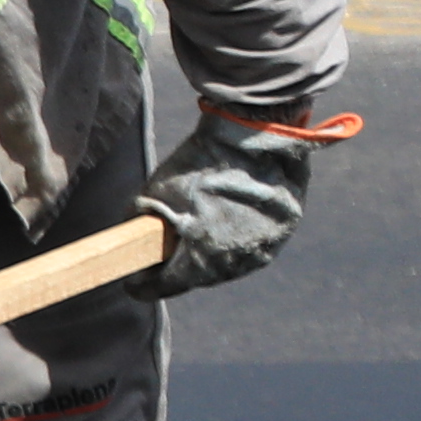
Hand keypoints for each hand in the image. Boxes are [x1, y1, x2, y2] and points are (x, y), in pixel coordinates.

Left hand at [132, 108, 353, 298]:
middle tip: (169, 255)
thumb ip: (141, 226)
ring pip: (231, 262)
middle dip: (182, 267)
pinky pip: (256, 241)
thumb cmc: (198, 165)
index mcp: (200, 260)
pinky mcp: (286, 227)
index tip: (135, 283)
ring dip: (213, 254)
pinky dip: (240, 236)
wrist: (251, 134)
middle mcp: (236, 261)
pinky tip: (228, 221)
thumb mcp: (153, 196)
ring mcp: (265, 245)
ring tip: (200, 234)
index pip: (166, 286)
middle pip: (200, 277)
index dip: (145, 285)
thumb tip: (135, 243)